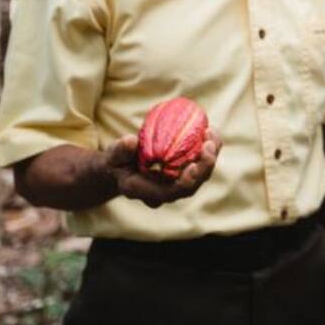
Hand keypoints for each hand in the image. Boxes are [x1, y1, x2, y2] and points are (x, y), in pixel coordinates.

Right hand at [103, 128, 220, 208]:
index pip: (169, 193)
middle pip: (190, 186)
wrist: (120, 169)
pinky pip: (199, 164)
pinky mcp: (183, 174)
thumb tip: (130, 141)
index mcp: (145, 191)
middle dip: (204, 166)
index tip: (194, 165)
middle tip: (209, 144)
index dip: (185, 182)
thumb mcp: (112, 156)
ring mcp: (175, 185)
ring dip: (210, 156)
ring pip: (199, 176)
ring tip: (212, 133)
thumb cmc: (116, 162)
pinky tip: (210, 132)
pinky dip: (207, 150)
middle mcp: (163, 193)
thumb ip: (119, 150)